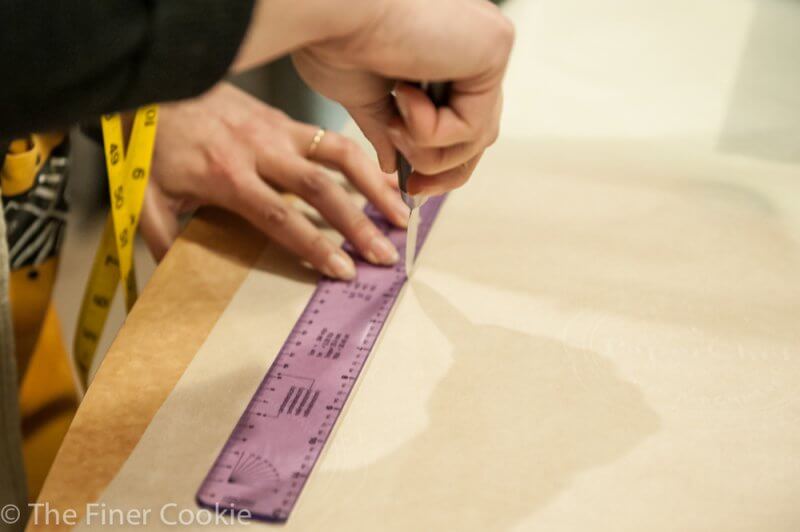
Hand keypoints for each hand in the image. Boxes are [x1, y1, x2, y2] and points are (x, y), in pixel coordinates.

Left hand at [140, 82, 408, 279]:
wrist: (161, 82)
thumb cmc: (156, 141)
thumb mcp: (147, 193)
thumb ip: (162, 236)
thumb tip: (173, 276)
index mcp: (228, 176)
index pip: (280, 217)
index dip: (314, 245)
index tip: (341, 270)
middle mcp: (261, 152)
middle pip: (320, 189)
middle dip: (358, 224)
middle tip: (384, 254)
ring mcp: (279, 132)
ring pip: (339, 156)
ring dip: (375, 186)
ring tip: (401, 215)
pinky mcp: (285, 119)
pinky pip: (333, 139)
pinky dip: (364, 160)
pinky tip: (386, 179)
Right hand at [235, 0, 513, 195]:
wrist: (327, 13)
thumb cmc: (333, 39)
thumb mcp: (364, 97)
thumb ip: (387, 128)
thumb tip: (393, 164)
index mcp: (441, 48)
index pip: (459, 117)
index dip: (437, 160)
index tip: (410, 186)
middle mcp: (469, 41)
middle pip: (477, 132)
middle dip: (442, 170)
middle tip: (413, 189)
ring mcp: (486, 43)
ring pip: (477, 136)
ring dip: (427, 149)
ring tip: (394, 121)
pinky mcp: (494, 47)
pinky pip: (474, 126)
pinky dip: (432, 131)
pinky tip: (405, 95)